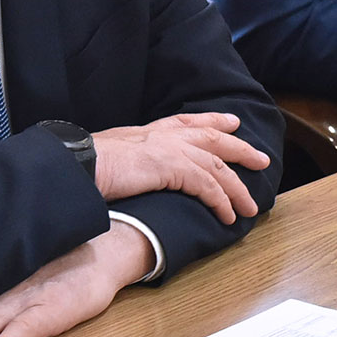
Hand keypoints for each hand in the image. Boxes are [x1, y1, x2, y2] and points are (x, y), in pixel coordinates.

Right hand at [90, 112, 270, 224]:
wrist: (76, 166)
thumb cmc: (82, 166)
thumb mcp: (107, 156)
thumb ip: (124, 160)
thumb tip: (121, 171)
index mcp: (146, 132)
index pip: (186, 122)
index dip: (211, 121)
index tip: (230, 122)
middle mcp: (163, 136)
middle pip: (212, 138)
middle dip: (239, 148)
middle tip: (260, 158)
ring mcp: (170, 150)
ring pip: (217, 165)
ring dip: (236, 188)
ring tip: (250, 205)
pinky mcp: (173, 168)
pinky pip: (207, 186)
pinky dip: (221, 201)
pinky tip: (228, 215)